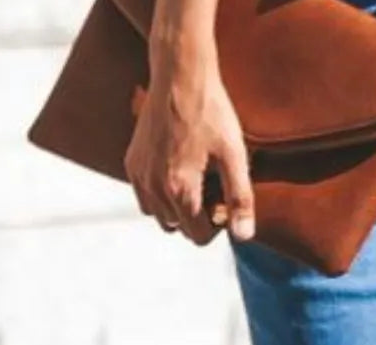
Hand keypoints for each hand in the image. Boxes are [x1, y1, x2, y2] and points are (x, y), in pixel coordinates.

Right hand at [124, 25, 254, 244]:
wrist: (179, 75)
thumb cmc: (212, 113)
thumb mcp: (235, 155)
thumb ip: (240, 199)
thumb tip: (243, 236)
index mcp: (179, 189)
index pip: (198, 237)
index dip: (217, 226)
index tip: (226, 201)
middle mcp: (153, 187)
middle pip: (179, 228)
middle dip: (198, 218)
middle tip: (213, 187)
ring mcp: (139, 175)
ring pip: (159, 216)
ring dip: (178, 209)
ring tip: (196, 180)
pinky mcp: (132, 162)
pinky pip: (144, 197)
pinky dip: (160, 194)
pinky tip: (178, 170)